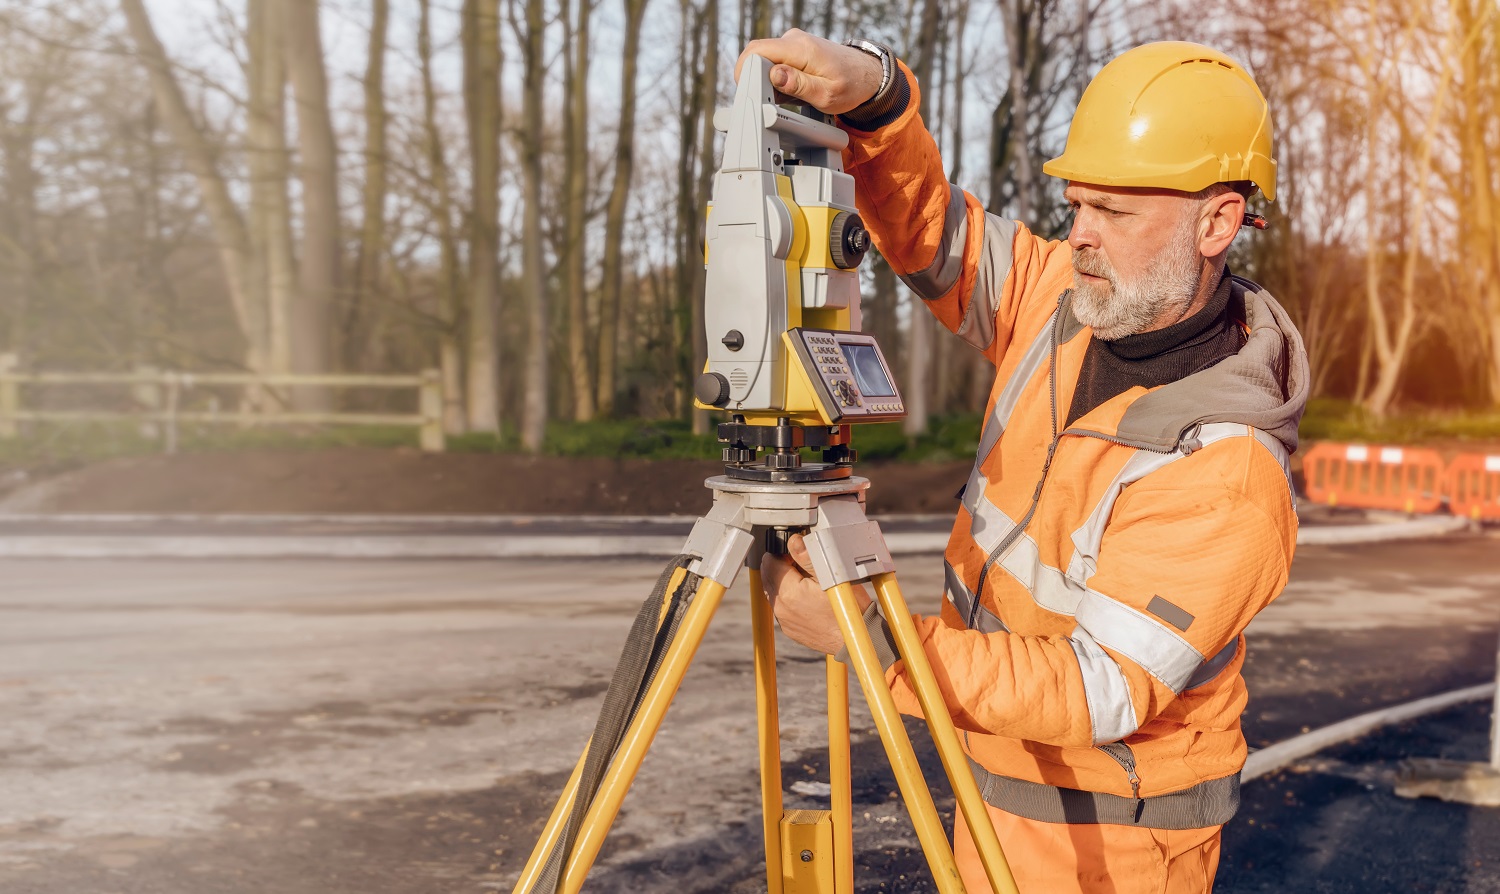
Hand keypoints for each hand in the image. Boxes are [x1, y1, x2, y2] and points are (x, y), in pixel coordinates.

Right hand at [734, 29, 883, 115]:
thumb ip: (799, 85)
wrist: (867, 74)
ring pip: (765, 59)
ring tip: (785, 98)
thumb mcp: (826, 95)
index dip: (745, 71)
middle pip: (757, 54)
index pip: (758, 51)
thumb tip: (774, 75)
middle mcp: (795, 40)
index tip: (748, 92)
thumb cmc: (851, 86)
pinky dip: (776, 79)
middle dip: (752, 78)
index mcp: (801, 49)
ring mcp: (794, 43)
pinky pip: (775, 61)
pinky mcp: (795, 50)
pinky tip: (790, 92)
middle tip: (763, 100)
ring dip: (766, 81)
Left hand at [760, 532, 871, 654]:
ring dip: (784, 582)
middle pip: (768, 576)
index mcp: (789, 592)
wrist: (854, 639)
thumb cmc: (848, 608)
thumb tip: (794, 541)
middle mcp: (781, 608)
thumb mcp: (832, 575)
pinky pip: (781, 607)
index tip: (797, 554)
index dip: (782, 553)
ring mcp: (784, 620)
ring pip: (773, 591)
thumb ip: (808, 557)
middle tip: (802, 565)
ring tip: (807, 581)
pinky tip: (808, 596)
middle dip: (780, 566)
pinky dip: (789, 597)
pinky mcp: (790, 628)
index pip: (769, 562)